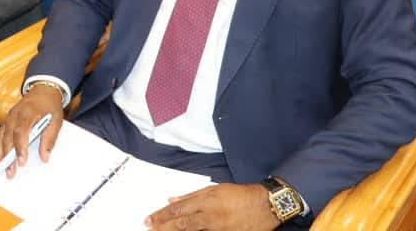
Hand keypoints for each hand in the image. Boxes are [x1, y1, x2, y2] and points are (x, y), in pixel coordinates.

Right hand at [0, 83, 64, 177]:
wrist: (43, 90)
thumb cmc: (50, 106)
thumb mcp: (56, 120)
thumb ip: (49, 139)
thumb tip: (44, 158)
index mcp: (27, 113)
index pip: (21, 132)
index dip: (20, 148)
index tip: (21, 162)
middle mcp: (14, 115)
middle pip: (7, 138)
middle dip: (7, 157)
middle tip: (10, 173)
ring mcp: (8, 118)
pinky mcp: (5, 122)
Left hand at [145, 183, 278, 230]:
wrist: (265, 205)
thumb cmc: (240, 195)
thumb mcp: (215, 189)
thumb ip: (192, 195)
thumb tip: (172, 199)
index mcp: (207, 200)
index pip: (178, 209)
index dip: (161, 215)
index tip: (149, 219)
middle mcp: (211, 215)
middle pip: (182, 223)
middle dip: (163, 227)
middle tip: (150, 228)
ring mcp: (219, 228)